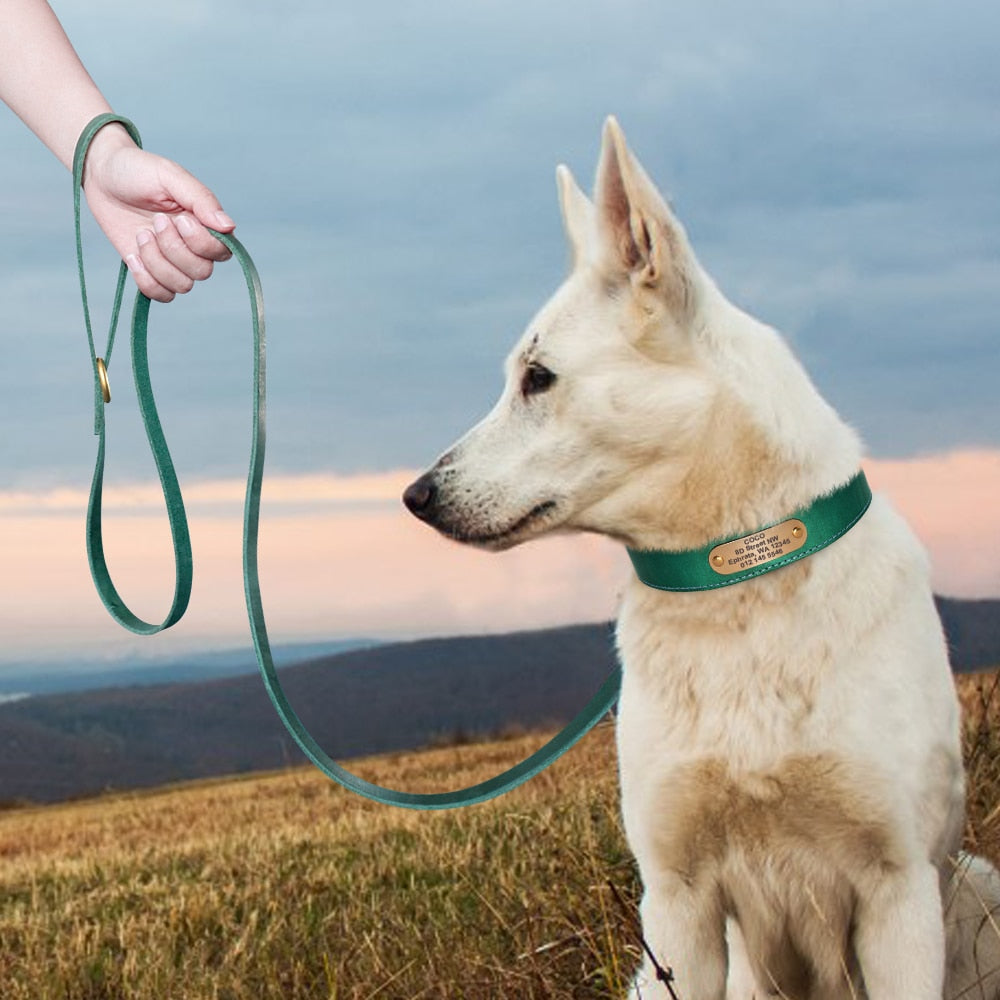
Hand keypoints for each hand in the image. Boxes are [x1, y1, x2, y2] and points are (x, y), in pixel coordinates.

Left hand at [82, 124, 234, 301]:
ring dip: (156, 262)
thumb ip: (202, 199)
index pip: (221, 252)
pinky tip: (133, 256)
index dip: (200, 243)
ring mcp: (172, 262)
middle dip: (173, 249)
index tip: (179, 219)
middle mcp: (193, 247)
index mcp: (205, 224)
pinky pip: (161, 295)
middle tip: (155, 222)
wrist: (101, 176)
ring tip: (141, 235)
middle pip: (202, 272)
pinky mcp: (151, 271)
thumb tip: (229, 226)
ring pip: (181, 285)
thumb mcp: (170, 176)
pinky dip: (146, 280)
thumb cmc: (138, 170)